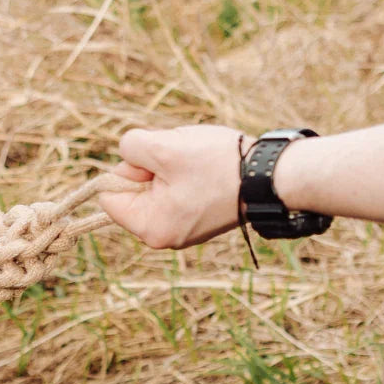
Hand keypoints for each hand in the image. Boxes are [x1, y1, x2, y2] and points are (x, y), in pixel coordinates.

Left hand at [99, 125, 246, 249]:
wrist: (275, 176)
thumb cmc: (219, 164)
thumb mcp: (165, 147)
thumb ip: (131, 148)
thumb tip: (126, 156)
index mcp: (148, 227)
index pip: (108, 197)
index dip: (125, 171)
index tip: (154, 162)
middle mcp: (161, 236)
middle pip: (131, 192)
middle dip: (149, 169)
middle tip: (181, 161)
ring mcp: (180, 229)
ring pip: (155, 187)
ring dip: (169, 167)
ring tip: (197, 164)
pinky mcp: (196, 219)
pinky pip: (175, 191)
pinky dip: (184, 174)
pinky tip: (206, 170)